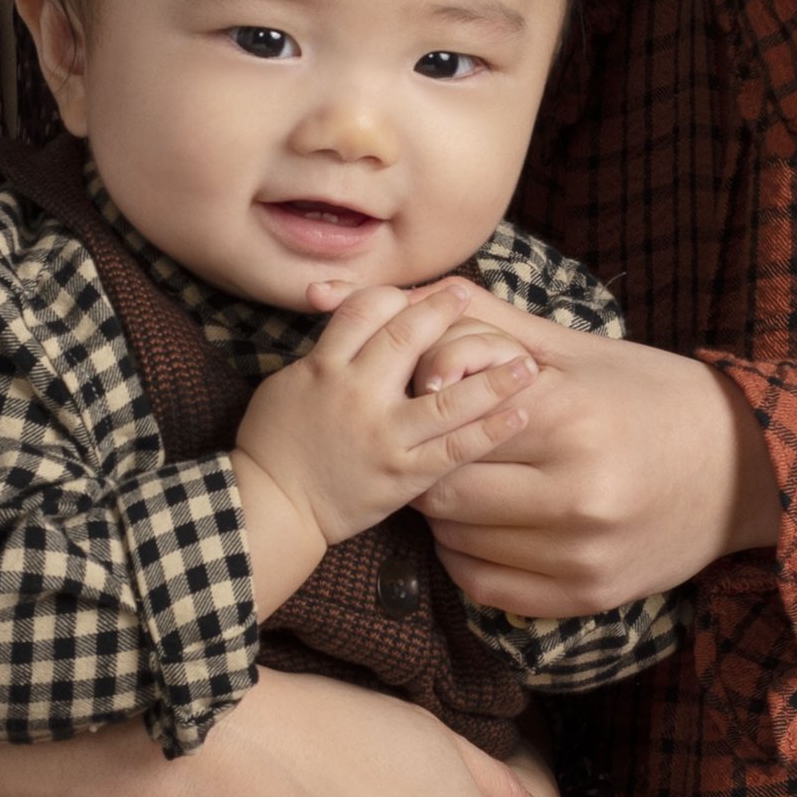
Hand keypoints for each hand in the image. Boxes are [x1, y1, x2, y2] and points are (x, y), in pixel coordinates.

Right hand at [235, 283, 540, 561]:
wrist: (270, 506)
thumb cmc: (272, 444)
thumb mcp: (285, 385)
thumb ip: (324, 357)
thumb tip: (356, 329)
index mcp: (325, 367)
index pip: (367, 310)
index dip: (398, 295)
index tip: (421, 289)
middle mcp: (358, 394)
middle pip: (410, 339)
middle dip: (444, 312)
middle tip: (469, 297)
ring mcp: (384, 435)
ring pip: (447, 396)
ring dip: (491, 375)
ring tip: (525, 362)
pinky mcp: (403, 475)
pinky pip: (455, 450)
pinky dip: (490, 430)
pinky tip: (519, 414)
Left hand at [419, 325, 780, 612]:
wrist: (747, 469)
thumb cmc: (655, 397)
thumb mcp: (582, 350)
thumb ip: (496, 325)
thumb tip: (423, 296)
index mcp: (572, 420)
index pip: (451, 425)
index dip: (431, 413)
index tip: (433, 406)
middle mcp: (577, 495)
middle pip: (445, 490)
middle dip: (431, 466)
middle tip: (438, 449)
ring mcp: (582, 554)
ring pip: (456, 542)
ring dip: (445, 516)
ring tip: (465, 484)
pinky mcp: (586, 596)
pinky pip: (485, 587)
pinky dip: (465, 559)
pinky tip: (479, 531)